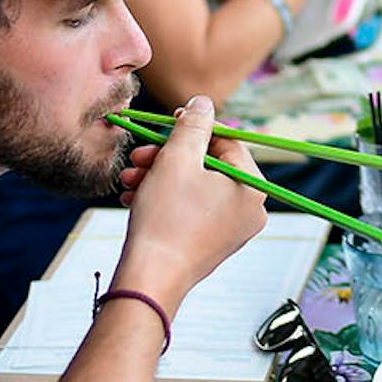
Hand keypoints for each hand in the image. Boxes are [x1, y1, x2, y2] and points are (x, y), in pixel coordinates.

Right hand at [116, 97, 268, 297]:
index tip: (168, 120)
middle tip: (139, 155)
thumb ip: (193, 125)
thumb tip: (204, 102)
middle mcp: (250, 210)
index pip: (228, 141)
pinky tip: (133, 198)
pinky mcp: (210, 243)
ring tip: (128, 179)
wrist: (149, 279)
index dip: (195, 127)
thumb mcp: (177, 159)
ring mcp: (232, 229)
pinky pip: (189, 209)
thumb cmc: (166, 218)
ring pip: (193, 186)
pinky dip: (163, 198)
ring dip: (158, 176)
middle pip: (208, 164)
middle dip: (168, 156)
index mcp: (252, 187)